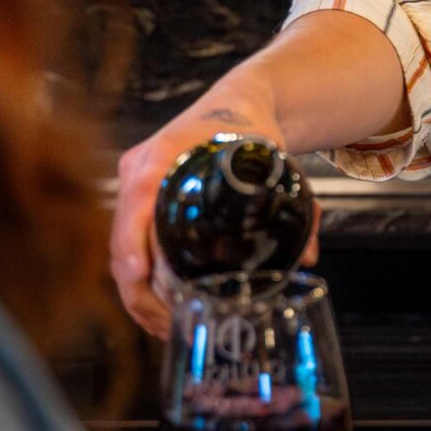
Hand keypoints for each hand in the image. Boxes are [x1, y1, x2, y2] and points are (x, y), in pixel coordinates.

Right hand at [111, 78, 304, 335]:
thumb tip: (307, 256)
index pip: (138, 196)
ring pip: (123, 249)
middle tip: (171, 323)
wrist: (236, 103)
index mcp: (166, 152)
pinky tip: (158, 311)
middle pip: (124, 235)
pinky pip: (129, 245)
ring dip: (139, 293)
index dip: (133, 238)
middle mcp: (140, 169)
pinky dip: (140, 280)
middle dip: (140, 287)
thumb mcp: (271, 156)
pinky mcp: (137, 202)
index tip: (140, 274)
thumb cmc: (249, 128)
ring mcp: (134, 187)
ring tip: (169, 328)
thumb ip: (296, 203)